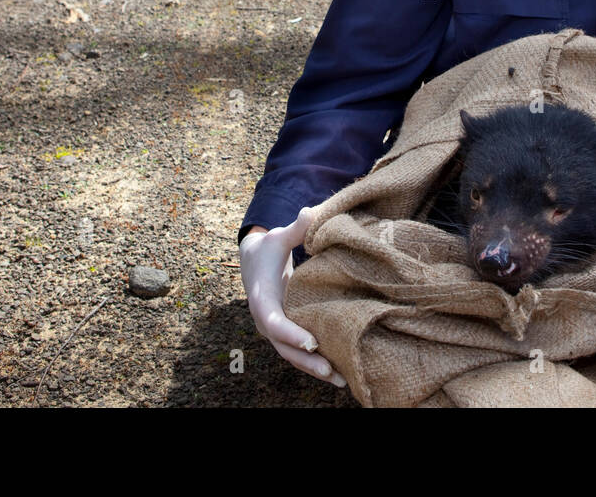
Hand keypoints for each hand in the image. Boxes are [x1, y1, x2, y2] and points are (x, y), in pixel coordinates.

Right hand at [239, 207, 346, 386]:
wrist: (253, 260)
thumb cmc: (269, 248)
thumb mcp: (278, 237)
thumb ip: (295, 230)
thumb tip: (309, 213)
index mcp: (262, 299)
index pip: (275, 322)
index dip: (292, 334)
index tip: (312, 343)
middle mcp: (266, 320)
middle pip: (285, 347)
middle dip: (308, 362)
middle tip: (332, 372)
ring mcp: (275, 329)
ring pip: (292, 355)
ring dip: (314, 369)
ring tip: (342, 382)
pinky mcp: (286, 331)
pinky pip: (298, 352)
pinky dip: (315, 364)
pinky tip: (338, 373)